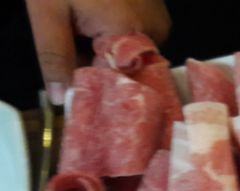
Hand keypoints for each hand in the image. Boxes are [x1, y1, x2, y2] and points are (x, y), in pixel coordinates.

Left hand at [26, 0, 170, 104]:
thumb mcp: (48, 11)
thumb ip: (55, 57)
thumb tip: (61, 98)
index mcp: (130, 33)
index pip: (115, 84)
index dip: (91, 91)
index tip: (72, 96)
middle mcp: (154, 32)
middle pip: (124, 72)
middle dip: (94, 69)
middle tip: (70, 47)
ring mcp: (159, 23)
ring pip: (128, 58)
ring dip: (102, 54)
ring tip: (81, 27)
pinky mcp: (157, 16)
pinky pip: (136, 41)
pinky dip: (113, 39)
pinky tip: (95, 21)